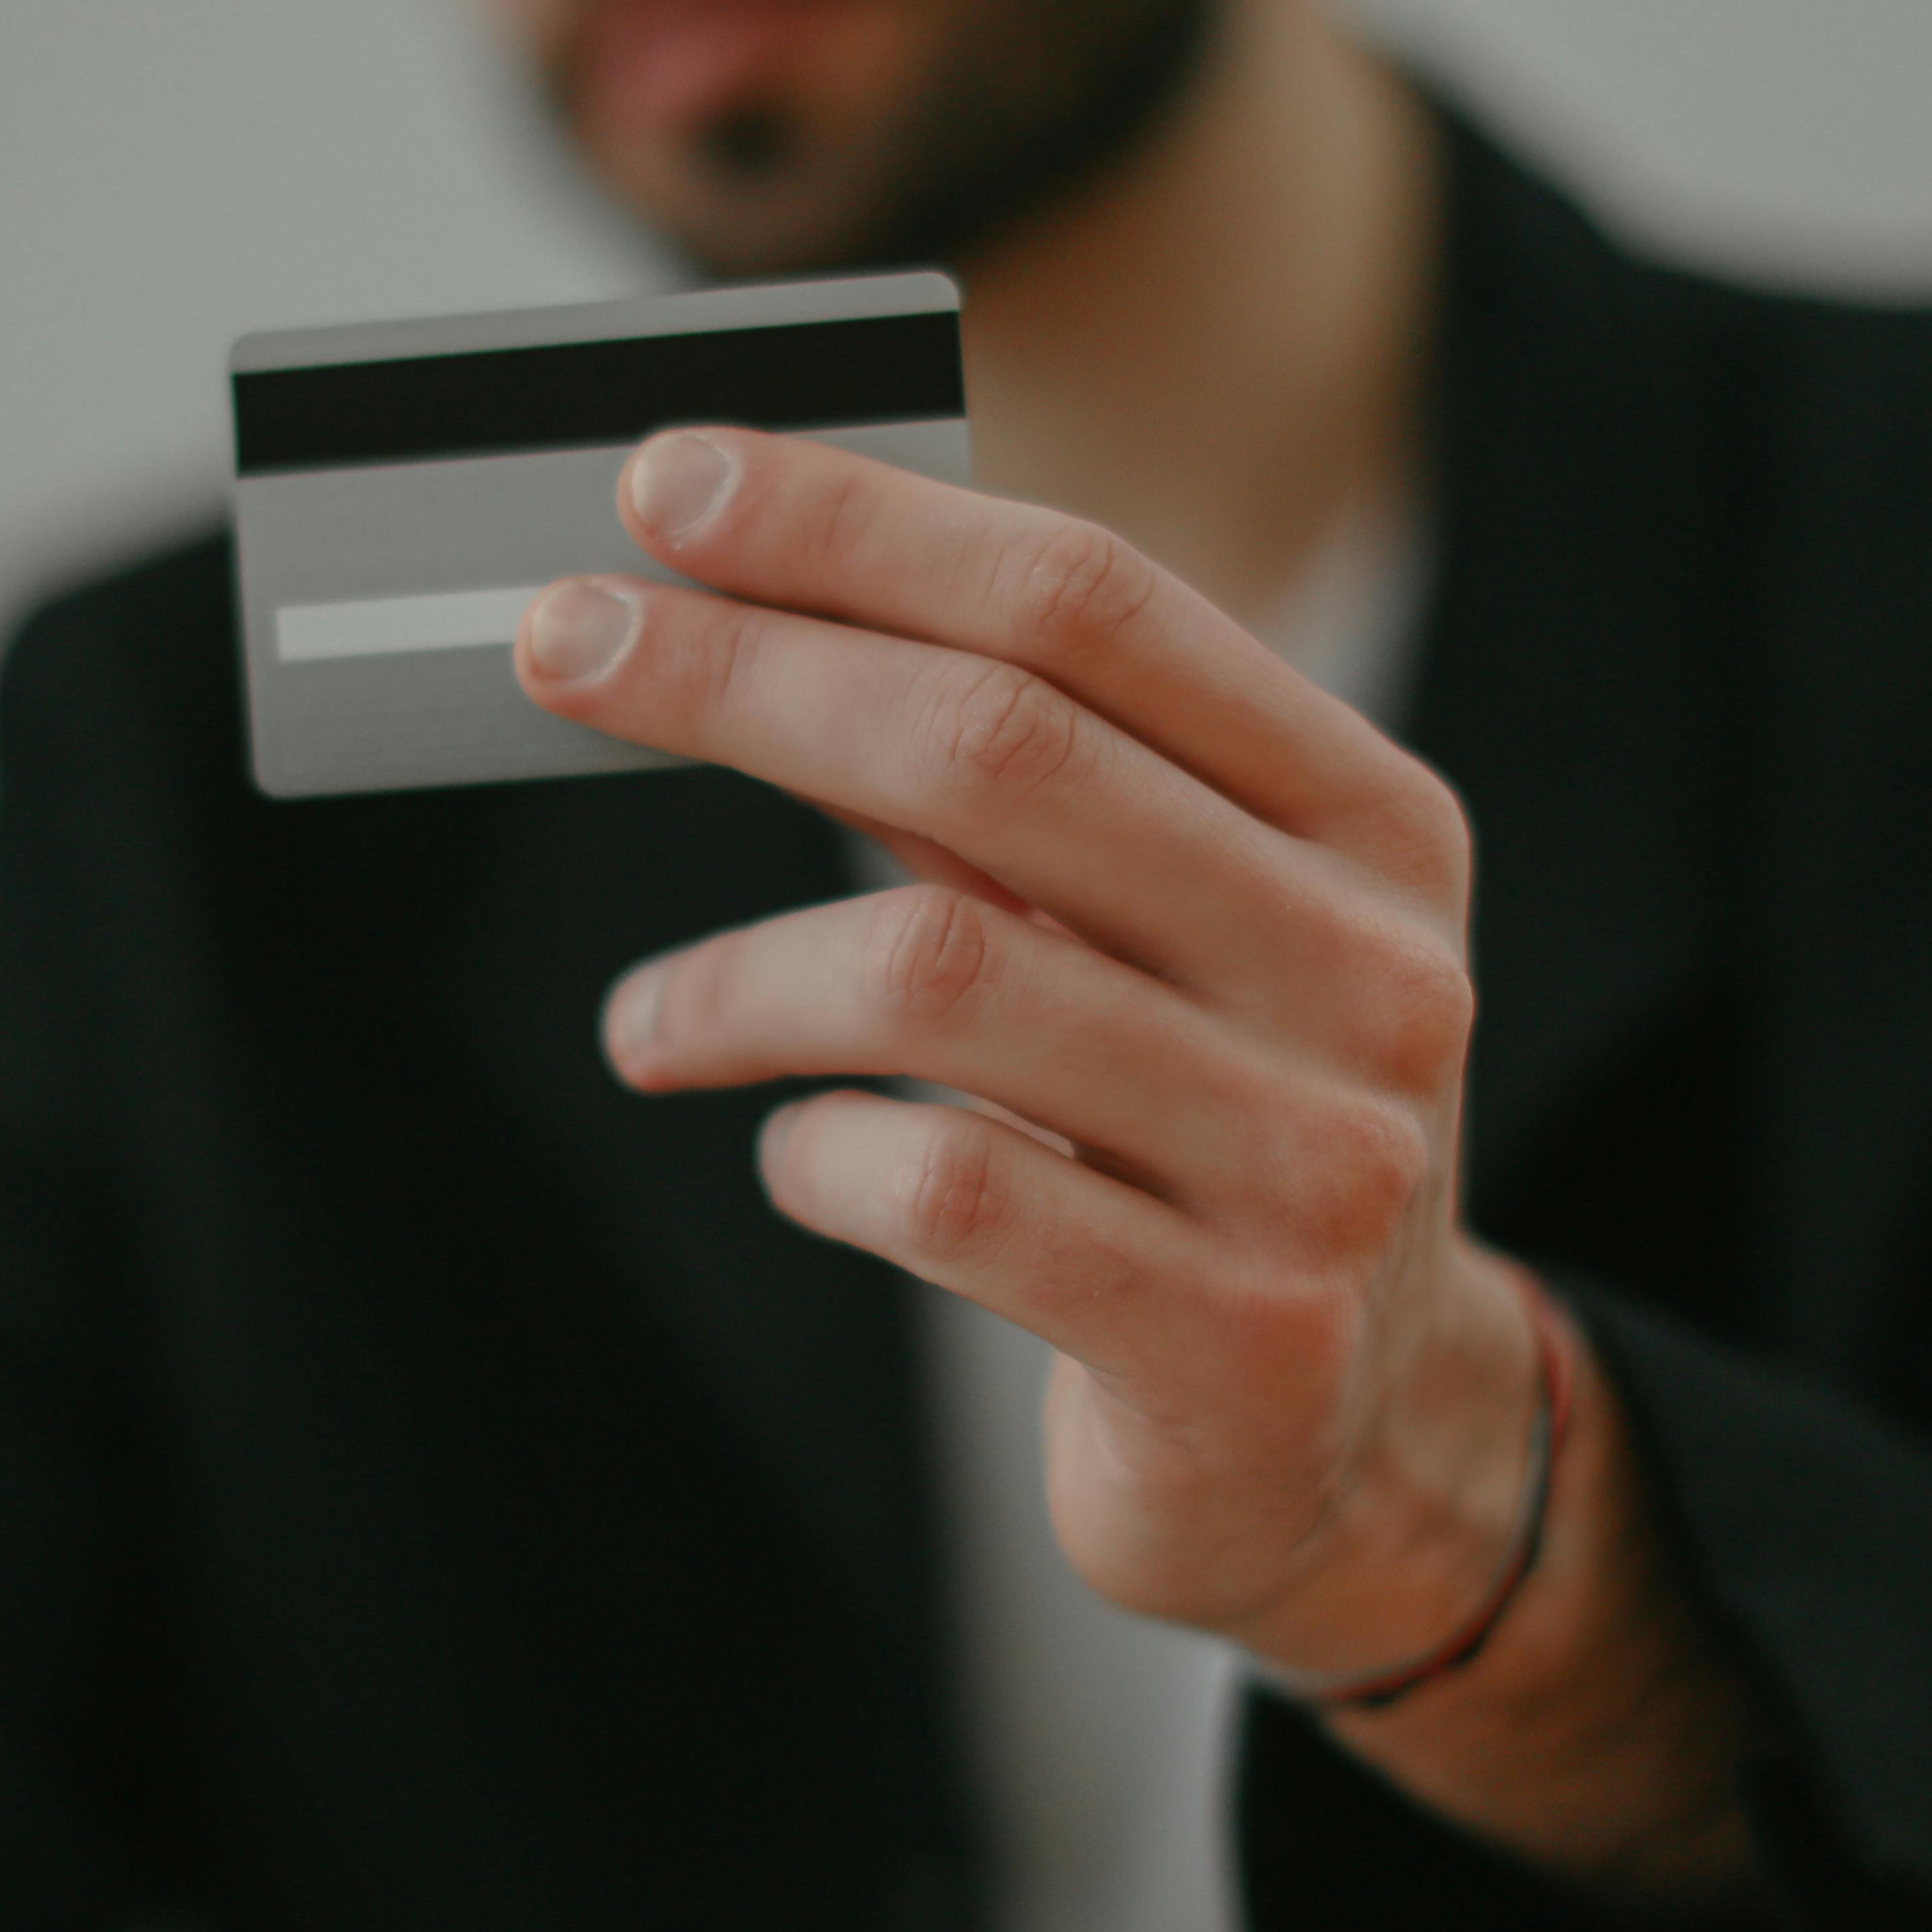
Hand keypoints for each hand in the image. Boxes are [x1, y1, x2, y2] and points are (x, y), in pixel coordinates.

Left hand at [517, 430, 1757, 1906]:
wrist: (1365, 1446)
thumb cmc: (1217, 1133)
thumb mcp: (1166, 930)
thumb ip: (1012, 784)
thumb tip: (749, 603)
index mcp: (1372, 824)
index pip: (1093, 607)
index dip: (863, 529)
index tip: (669, 485)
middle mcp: (1372, 973)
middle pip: (1001, 749)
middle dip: (744, 676)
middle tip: (559, 650)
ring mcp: (1318, 1165)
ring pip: (940, 972)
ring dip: (736, 976)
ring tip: (646, 1023)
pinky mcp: (1232, 1343)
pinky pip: (943, 1190)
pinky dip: (817, 1152)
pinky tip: (796, 1157)